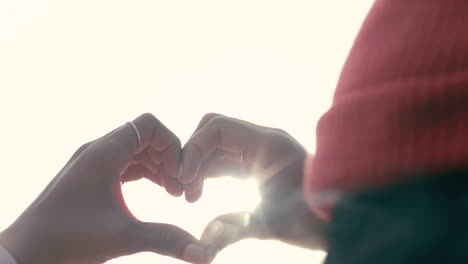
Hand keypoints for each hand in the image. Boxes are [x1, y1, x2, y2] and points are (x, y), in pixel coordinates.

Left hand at [0, 113, 215, 263]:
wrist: (27, 253)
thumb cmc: (68, 240)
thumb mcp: (123, 237)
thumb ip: (167, 240)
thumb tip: (204, 255)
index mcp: (104, 153)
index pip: (148, 125)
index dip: (171, 144)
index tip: (178, 174)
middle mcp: (98, 151)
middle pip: (145, 136)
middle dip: (168, 159)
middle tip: (179, 189)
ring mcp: (93, 163)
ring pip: (137, 150)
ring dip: (159, 167)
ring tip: (172, 193)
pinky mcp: (92, 175)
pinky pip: (126, 163)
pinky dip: (146, 173)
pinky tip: (158, 190)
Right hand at [177, 114, 325, 252]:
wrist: (338, 221)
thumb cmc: (313, 221)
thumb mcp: (272, 226)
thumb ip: (232, 231)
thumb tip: (200, 247)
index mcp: (268, 143)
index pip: (218, 127)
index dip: (194, 149)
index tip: (184, 180)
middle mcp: (262, 140)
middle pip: (212, 133)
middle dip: (192, 157)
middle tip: (184, 190)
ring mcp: (259, 150)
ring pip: (215, 147)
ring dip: (198, 166)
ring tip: (190, 195)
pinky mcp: (256, 163)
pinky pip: (224, 159)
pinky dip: (207, 172)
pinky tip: (200, 192)